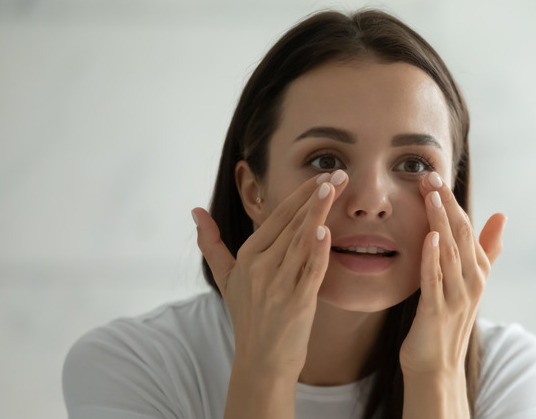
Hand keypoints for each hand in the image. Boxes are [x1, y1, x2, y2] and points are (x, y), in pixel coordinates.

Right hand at [192, 170, 348, 378]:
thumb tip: (195, 211)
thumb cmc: (248, 317)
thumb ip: (211, 243)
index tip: (322, 175)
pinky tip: (325, 231)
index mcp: (248, 256)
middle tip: (340, 173)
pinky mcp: (297, 303)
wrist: (261, 362)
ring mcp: (278, 285)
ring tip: (334, 188)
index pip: (277, 217)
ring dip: (318, 213)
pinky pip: (309, 272)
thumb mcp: (225, 278)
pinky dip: (317, 251)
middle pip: (292, 224)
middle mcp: (261, 267)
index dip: (301, 195)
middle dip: (317, 196)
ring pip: (301, 241)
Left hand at [399, 171, 505, 375]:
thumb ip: (485, 249)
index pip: (467, 228)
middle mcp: (472, 281)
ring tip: (431, 196)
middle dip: (446, 203)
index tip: (435, 176)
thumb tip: (501, 215)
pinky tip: (428, 237)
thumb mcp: (468, 282)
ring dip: (440, 222)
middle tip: (430, 176)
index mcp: (478, 271)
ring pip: (450, 252)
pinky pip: (435, 280)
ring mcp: (456, 297)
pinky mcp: (437, 312)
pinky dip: (433, 257)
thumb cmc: (447, 321)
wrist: (436, 367)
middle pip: (460, 235)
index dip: (452, 200)